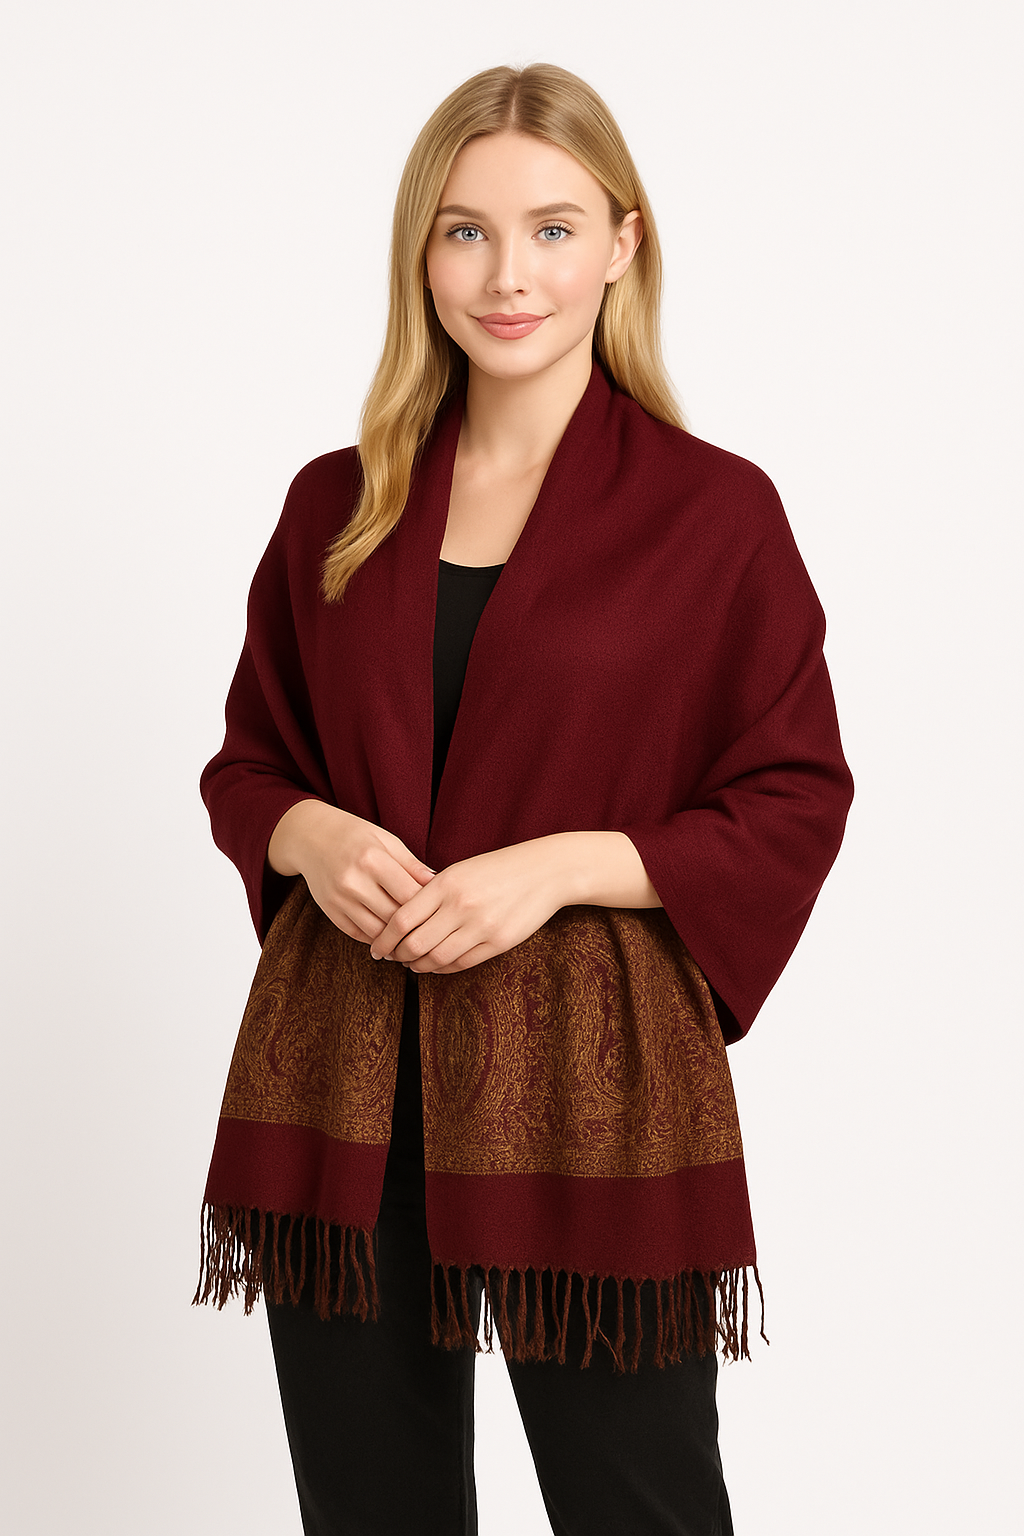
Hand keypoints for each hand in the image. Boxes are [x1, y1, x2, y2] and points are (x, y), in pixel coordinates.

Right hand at [267, 800, 434, 944]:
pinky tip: (390, 938)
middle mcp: (353, 881)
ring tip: (413, 940)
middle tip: (432, 932)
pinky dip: (376, 939)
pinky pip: (358, 935)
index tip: (440, 913)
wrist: (312, 837)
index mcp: (372, 860)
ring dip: (396, 939)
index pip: (409, 895)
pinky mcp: (330, 911)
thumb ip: (412, 865)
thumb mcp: (387, 841)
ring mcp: (339, 899)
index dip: (428, 907)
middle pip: (394, 917)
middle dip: (415, 927)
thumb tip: (439, 885)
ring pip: (377, 932)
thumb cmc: (356, 836)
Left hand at [369, 837, 577, 973]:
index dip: (384, 938)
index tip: (377, 947)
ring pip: (436, 958)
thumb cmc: (499, 869)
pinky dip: (443, 968)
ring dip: (418, 965)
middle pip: (415, 944)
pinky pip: (461, 963)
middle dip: (398, 956)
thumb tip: (401, 919)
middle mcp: (461, 906)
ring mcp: (481, 926)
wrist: (545, 872)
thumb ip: (432, 892)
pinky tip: (436, 964)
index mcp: (446, 884)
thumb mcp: (461, 870)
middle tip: (391, 958)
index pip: (402, 919)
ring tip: (412, 963)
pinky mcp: (499, 942)